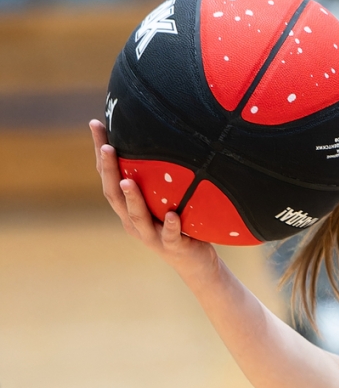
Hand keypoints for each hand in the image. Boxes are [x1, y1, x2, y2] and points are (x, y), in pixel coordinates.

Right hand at [90, 121, 220, 284]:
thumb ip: (158, 177)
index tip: (96, 124)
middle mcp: (132, 221)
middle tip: (107, 146)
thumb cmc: (178, 224)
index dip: (100, 152)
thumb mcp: (165, 199)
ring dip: (132, 199)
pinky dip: (171, 225)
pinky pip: (170, 236)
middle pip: (114, 194)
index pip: (109, 176)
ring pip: (136, 217)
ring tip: (127, 181)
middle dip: (109, 170)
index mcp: (127, 207)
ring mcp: (151, 235)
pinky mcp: (172, 247)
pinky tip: (174, 214)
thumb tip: (165, 136)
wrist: (194, 263)